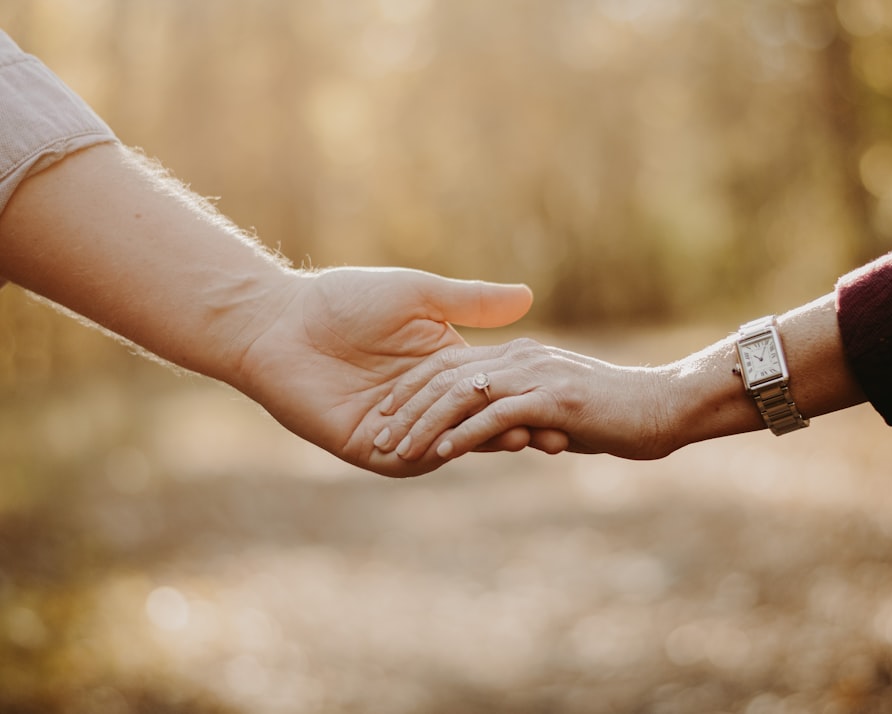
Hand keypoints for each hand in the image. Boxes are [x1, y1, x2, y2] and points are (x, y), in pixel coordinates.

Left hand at [232, 267, 546, 476]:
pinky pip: (416, 460)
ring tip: (532, 438)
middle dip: (520, 427)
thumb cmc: (345, 301)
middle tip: (562, 432)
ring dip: (491, 442)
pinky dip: (448, 453)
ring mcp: (399, 429)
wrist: (281, 325)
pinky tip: (477, 444)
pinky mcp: (371, 450)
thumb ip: (471, 303)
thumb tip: (528, 295)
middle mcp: (424, 402)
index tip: (567, 397)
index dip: (524, 393)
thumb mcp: (419, 296)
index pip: (490, 388)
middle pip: (480, 421)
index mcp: (439, 366)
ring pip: (454, 443)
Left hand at [373, 338, 675, 461]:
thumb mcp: (561, 409)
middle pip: (447, 377)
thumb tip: (503, 435)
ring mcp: (534, 376)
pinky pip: (496, 414)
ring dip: (426, 423)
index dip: (416, 393)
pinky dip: (465, 432)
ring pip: (463, 394)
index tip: (390, 419)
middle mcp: (519, 360)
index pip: (453, 369)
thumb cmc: (617, 409)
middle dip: (408, 408)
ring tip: (396, 449)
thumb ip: (527, 414)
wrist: (665, 404)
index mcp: (517, 357)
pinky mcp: (550, 398)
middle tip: (378, 438)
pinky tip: (440, 453)